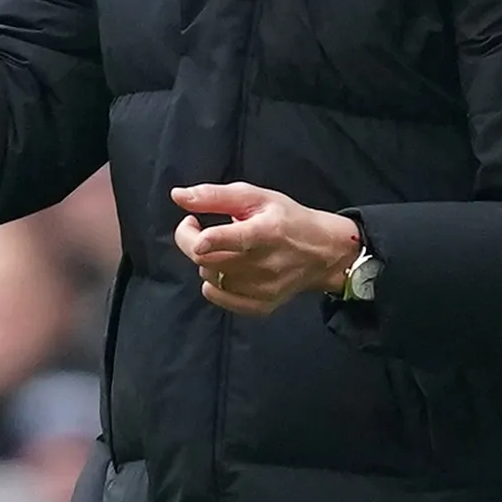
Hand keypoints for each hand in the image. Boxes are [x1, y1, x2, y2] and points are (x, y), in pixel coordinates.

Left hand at [172, 184, 359, 315]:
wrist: (323, 252)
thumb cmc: (287, 219)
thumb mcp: (256, 197)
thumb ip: (214, 196)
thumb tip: (178, 196)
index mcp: (263, 232)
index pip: (220, 241)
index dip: (196, 236)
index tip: (191, 223)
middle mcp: (263, 264)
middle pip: (205, 260)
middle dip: (193, 241)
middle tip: (200, 228)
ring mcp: (262, 289)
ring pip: (209, 277)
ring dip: (207, 261)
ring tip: (223, 248)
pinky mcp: (262, 306)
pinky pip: (219, 298)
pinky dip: (214, 284)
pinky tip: (227, 269)